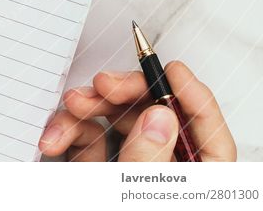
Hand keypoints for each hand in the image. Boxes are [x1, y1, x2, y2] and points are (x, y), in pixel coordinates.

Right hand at [39, 62, 235, 161]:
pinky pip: (89, 137)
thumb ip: (148, 159)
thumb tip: (159, 116)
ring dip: (86, 108)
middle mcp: (164, 171)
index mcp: (193, 180)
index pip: (207, 132)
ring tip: (71, 106)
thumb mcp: (137, 194)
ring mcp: (130, 168)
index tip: (171, 67)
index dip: (191, 94)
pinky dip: (68, 130)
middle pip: (154, 114)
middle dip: (122, 93)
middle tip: (103, 83)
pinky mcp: (100, 168)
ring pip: (116, 120)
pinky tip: (54, 137)